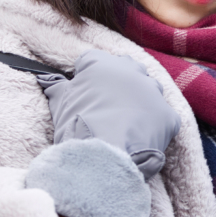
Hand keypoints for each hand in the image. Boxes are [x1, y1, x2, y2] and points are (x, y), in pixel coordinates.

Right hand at [38, 49, 180, 178]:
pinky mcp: (169, 115)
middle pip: (127, 71)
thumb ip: (56, 87)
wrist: (103, 154)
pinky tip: (141, 138)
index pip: (94, 62)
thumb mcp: (59, 104)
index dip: (88, 78)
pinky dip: (154, 126)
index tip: (84, 94)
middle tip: (107, 107)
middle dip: (119, 85)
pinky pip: (163, 117)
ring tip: (126, 124)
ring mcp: (153, 92)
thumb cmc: (77, 126)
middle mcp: (131, 70)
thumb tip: (46, 80)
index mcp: (102, 63)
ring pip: (149, 91)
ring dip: (140, 103)